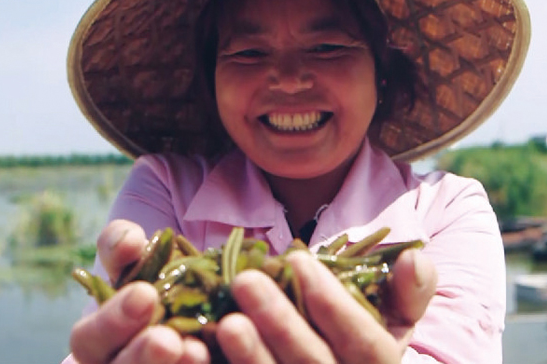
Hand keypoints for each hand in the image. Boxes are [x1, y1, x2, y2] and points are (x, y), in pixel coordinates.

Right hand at [69, 219, 210, 363]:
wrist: (200, 289)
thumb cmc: (154, 273)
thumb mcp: (135, 254)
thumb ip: (121, 243)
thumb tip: (129, 242)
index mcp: (98, 339)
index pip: (90, 339)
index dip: (112, 321)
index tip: (144, 294)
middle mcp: (121, 363)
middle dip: (142, 356)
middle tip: (167, 341)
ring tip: (198, 351)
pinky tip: (225, 350)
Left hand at [216, 248, 436, 363]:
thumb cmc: (363, 339)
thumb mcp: (393, 319)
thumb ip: (407, 292)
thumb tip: (415, 256)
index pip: (367, 347)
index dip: (336, 307)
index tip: (300, 260)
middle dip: (281, 324)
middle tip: (246, 279)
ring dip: (251, 357)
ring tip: (226, 320)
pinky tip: (196, 351)